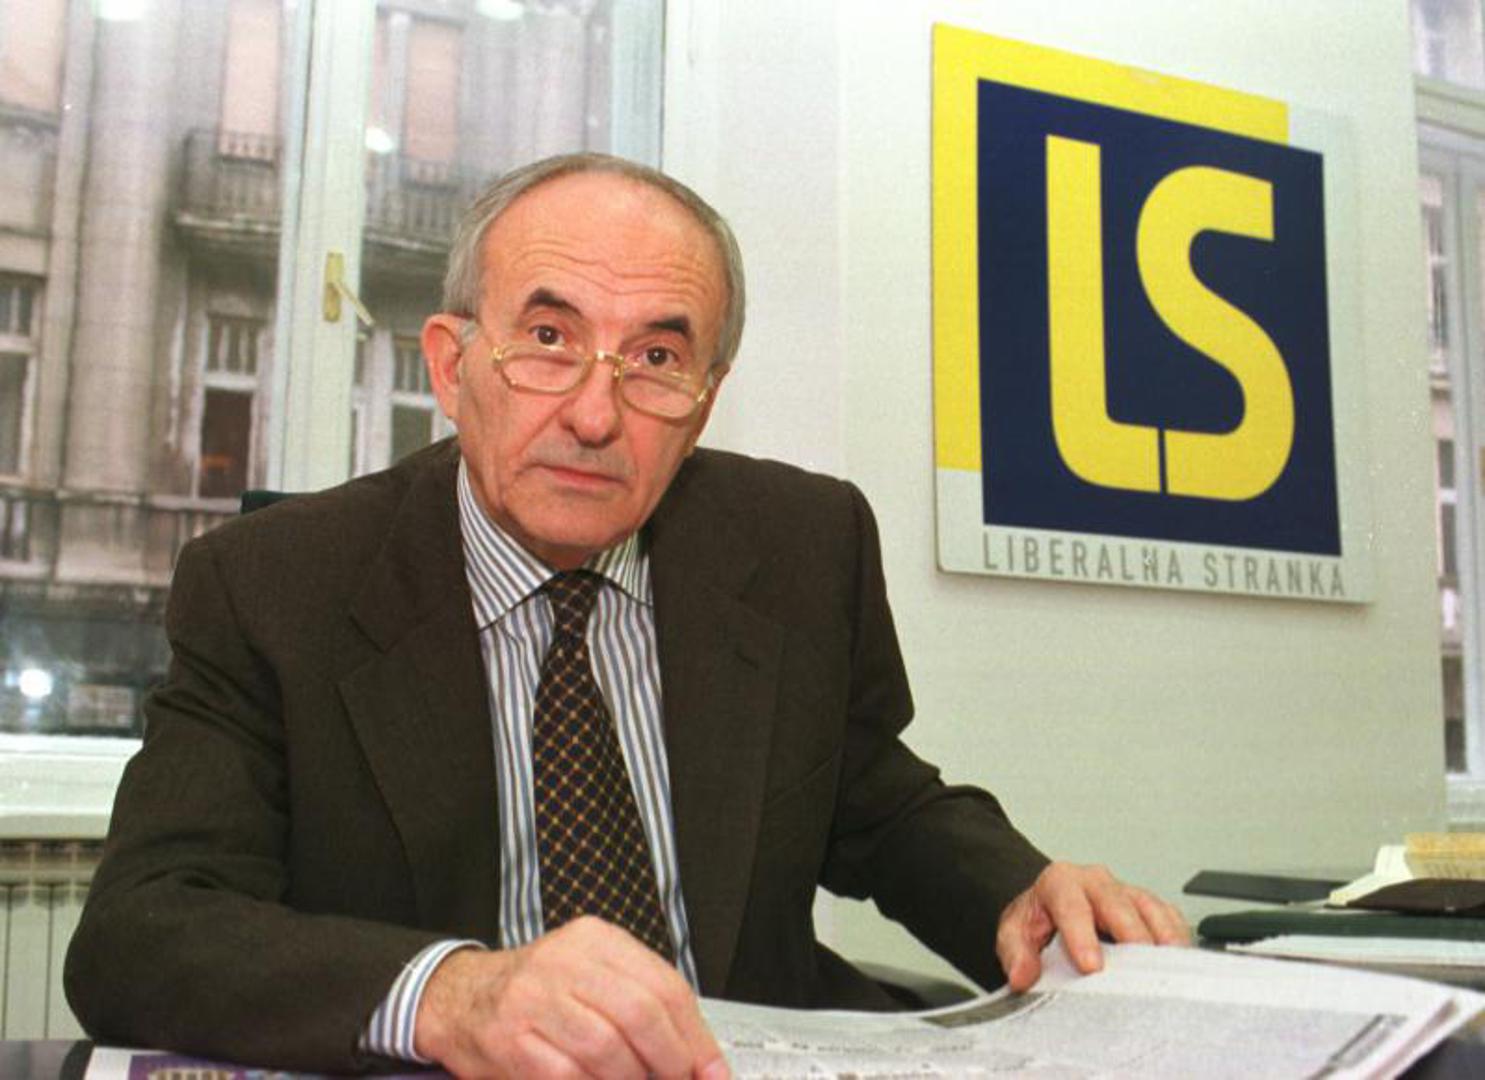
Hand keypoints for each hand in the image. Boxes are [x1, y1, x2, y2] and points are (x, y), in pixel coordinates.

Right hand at [414, 916, 730, 1078]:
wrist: (460, 997)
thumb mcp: (592, 976)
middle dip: (671, 1061)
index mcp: (595, 939)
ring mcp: (533, 998)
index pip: (664, 986)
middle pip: (641, 1013)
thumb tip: (697, 1059)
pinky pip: (566, 1074)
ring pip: (607, 1048)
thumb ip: (642, 1005)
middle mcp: (564, 960)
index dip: (695, 1038)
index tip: (710, 1071)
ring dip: (632, 1079)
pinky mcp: (509, 1038)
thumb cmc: (538, 993)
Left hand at [995, 861, 1188, 991]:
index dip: (1082, 936)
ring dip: (1161, 937)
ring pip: (1149, 907)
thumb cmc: (1038, 919)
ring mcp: (1124, 891)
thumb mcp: (1014, 932)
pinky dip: (1176, 937)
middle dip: (1130, 935)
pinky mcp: (1147, 905)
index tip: (1091, 966)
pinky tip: (1180, 962)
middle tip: (1139, 969)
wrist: (1049, 904)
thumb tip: (1022, 975)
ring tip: (1169, 968)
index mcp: (1061, 882)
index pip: (1072, 907)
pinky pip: (1168, 915)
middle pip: (1118, 904)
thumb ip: (1015, 953)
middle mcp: (1096, 881)